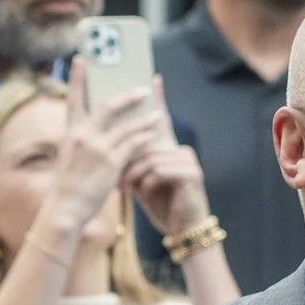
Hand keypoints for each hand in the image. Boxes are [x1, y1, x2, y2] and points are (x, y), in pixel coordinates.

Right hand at [50, 62, 165, 229]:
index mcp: (70, 132)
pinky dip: (145, 137)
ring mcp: (97, 148)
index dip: (76, 78)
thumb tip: (99, 128)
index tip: (82, 59)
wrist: (65, 208)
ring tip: (157, 113)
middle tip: (143, 89)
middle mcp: (82, 135)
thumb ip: (83, 141)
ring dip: (144, 118)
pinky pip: (134, 144)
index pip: (73, 98)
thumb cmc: (68, 185)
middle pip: (107, 105)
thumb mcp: (69, 157)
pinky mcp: (111, 162)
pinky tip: (155, 134)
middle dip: (127, 96)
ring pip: (126, 125)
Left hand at [118, 79, 212, 235]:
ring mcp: (187, 159)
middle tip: (116, 174)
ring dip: (133, 174)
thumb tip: (112, 142)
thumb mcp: (139, 177)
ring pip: (149, 156)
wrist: (182, 228)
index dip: (157, 96)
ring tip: (126, 188)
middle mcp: (179, 148)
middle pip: (146, 139)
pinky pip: (158, 170)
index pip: (159, 117)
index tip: (152, 76)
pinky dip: (146, 183)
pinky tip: (144, 193)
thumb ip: (131, 158)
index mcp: (166, 147)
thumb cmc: (159, 202)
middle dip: (127, 158)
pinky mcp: (192, 173)